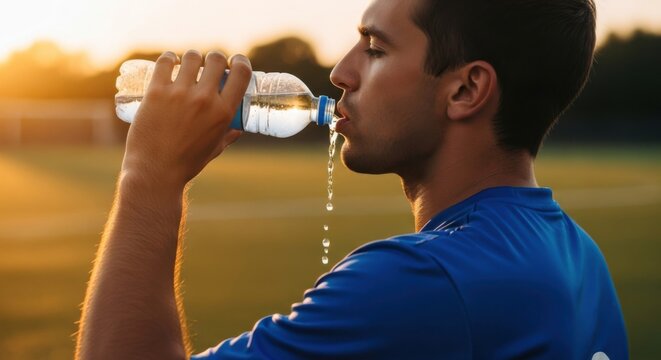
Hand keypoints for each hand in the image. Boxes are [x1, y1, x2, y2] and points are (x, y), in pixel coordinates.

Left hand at [122, 50, 251, 188]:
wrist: (155, 171)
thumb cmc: (187, 163)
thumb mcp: (215, 149)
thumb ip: (228, 136)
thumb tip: (238, 130)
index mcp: (223, 112)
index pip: (241, 73)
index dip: (240, 61)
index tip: (234, 61)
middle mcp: (204, 99)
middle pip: (215, 59)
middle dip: (215, 58)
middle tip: (209, 64)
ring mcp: (179, 94)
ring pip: (191, 57)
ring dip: (192, 57)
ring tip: (188, 64)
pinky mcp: (156, 92)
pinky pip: (164, 62)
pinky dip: (169, 58)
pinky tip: (170, 60)